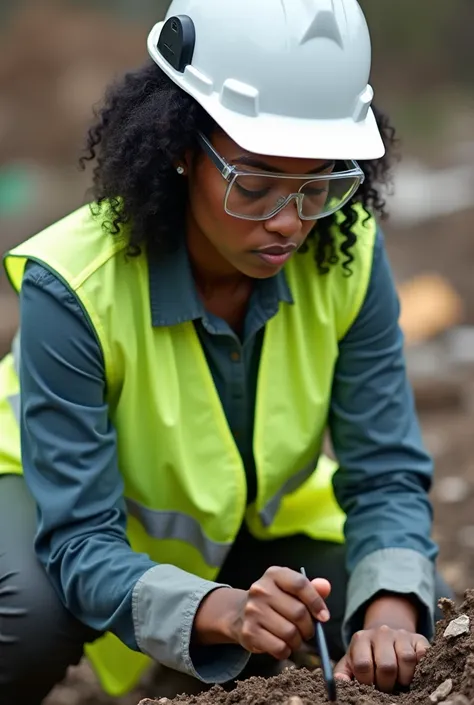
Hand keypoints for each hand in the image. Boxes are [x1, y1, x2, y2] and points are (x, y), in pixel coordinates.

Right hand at [193, 566, 330, 660]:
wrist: (241, 613)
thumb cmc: (275, 601)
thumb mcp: (291, 590)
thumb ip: (311, 588)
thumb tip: (326, 586)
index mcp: (274, 574)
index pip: (300, 584)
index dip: (316, 602)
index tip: (324, 616)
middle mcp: (260, 589)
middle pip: (298, 612)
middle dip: (308, 627)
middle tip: (307, 631)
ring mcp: (253, 611)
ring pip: (290, 633)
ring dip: (298, 641)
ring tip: (295, 638)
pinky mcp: (249, 631)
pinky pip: (279, 647)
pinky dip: (286, 651)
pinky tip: (283, 645)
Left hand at [334, 595, 429, 691]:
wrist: (385, 635)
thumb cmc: (366, 655)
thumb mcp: (351, 661)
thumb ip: (343, 672)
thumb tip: (339, 682)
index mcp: (361, 639)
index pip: (364, 665)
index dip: (367, 682)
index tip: (370, 686)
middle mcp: (381, 632)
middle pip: (387, 665)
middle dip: (386, 684)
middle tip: (386, 686)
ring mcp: (401, 634)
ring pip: (406, 659)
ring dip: (404, 678)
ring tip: (398, 680)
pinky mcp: (418, 638)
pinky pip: (423, 654)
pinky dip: (420, 667)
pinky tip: (413, 671)